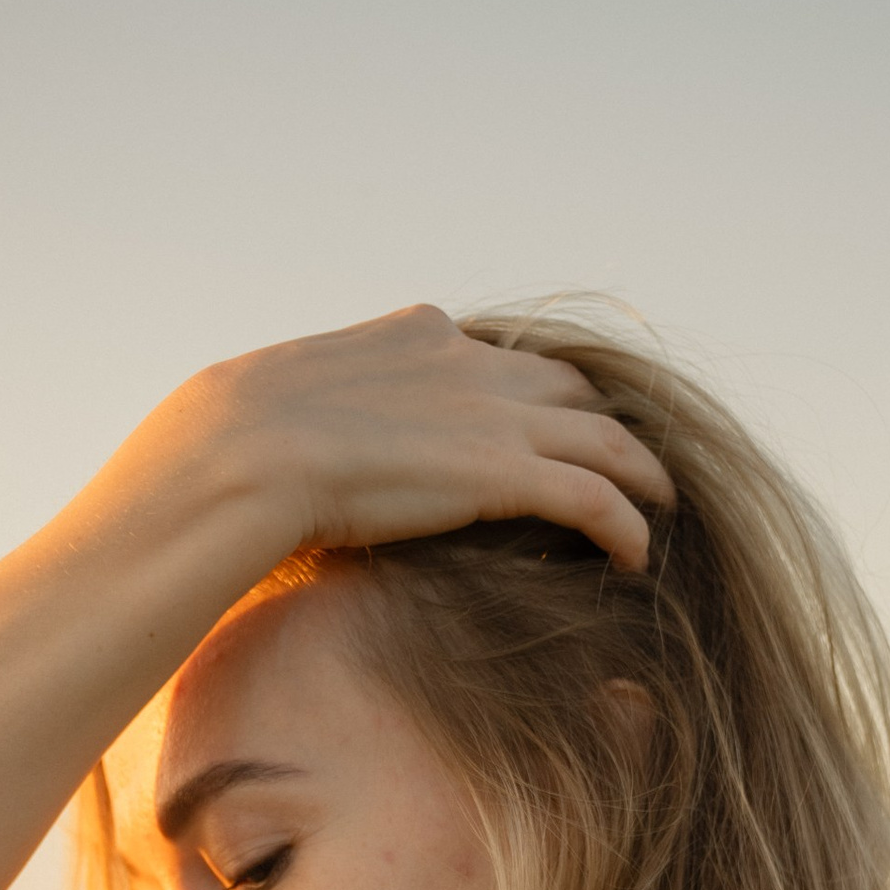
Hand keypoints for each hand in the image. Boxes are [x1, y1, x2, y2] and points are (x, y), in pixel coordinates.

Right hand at [149, 304, 678, 577]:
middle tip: (624, 461)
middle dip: (600, 420)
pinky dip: (627, 523)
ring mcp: (490, 413)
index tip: (537, 426)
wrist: (236, 456)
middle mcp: (464, 360)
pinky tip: (638, 555)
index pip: (491, 355)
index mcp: (410, 335)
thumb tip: (274, 463)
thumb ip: (309, 422)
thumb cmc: (228, 449)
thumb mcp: (271, 408)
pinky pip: (595, 496)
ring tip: (661, 504)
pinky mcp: (504, 474)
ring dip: (639, 470)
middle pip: (564, 385)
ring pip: (602, 435)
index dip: (524, 392)